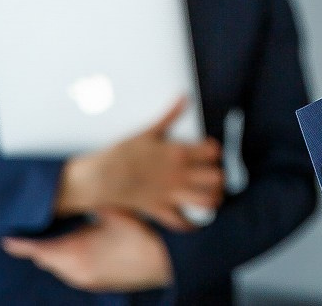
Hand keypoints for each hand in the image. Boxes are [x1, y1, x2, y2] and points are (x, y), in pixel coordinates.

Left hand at [2, 209, 172, 291]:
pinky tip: (82, 248)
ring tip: (60, 236)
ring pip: (59, 268)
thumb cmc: (142, 238)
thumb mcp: (115, 212)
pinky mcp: (98, 284)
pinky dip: (70, 261)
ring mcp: (87, 280)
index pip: (37, 249)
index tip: (8, 237)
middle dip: (39, 245)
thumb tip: (79, 190)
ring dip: (55, 253)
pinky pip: (73, 273)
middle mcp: (76, 270)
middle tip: (37, 228)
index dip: (20, 244)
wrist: (164, 264)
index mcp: (76, 251)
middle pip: (45, 259)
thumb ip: (93, 202)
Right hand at [55, 98, 223, 230]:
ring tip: (212, 195)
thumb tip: (183, 98)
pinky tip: (195, 220)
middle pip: (216, 178)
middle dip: (219, 176)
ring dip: (213, 198)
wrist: (102, 178)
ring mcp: (171, 193)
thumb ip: (169, 116)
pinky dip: (191, 223)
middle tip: (214, 175)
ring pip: (206, 201)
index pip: (212, 152)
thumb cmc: (123, 152)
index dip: (215, 152)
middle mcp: (179, 174)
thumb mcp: (148, 131)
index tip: (211, 152)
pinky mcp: (160, 209)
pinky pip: (182, 222)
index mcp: (178, 153)